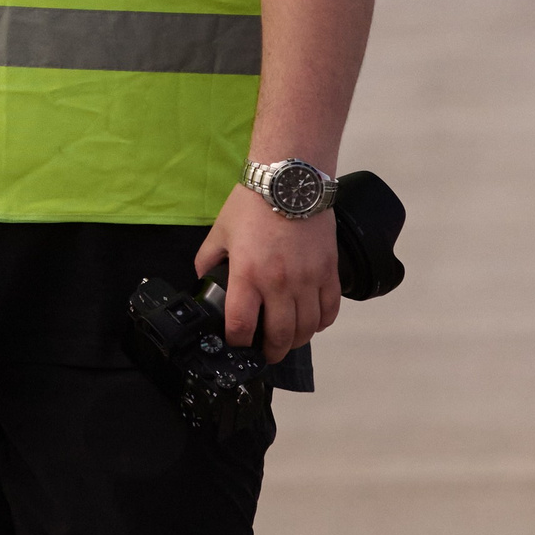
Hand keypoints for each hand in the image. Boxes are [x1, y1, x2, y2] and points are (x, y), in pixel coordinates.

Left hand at [195, 184, 340, 359]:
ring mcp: (308, 279)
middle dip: (270, 352)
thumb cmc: (253, 203)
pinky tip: (313, 323)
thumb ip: (207, 260)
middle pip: (279, 336)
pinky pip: (330, 309)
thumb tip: (204, 280)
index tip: (236, 343)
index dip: (237, 342)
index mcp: (248, 274)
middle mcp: (279, 283)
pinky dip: (322, 322)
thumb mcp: (220, 231)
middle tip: (265, 354)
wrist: (290, 179)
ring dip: (297, 341)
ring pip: (307, 328)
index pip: (241, 326)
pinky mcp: (329, 271)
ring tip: (288, 341)